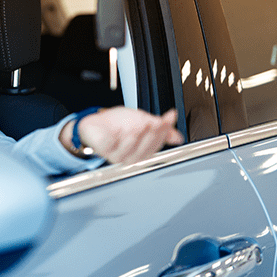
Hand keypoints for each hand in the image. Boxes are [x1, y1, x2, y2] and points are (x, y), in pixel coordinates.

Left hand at [63, 107, 183, 163]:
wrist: (97, 123)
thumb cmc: (119, 124)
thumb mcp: (143, 121)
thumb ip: (160, 127)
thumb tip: (179, 137)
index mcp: (140, 152)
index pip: (155, 146)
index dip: (163, 133)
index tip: (167, 120)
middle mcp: (128, 157)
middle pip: (143, 152)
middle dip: (151, 136)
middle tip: (155, 122)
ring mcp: (113, 154)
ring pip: (127, 152)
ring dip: (134, 139)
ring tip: (139, 126)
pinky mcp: (100, 149)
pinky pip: (107, 145)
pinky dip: (113, 138)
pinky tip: (119, 131)